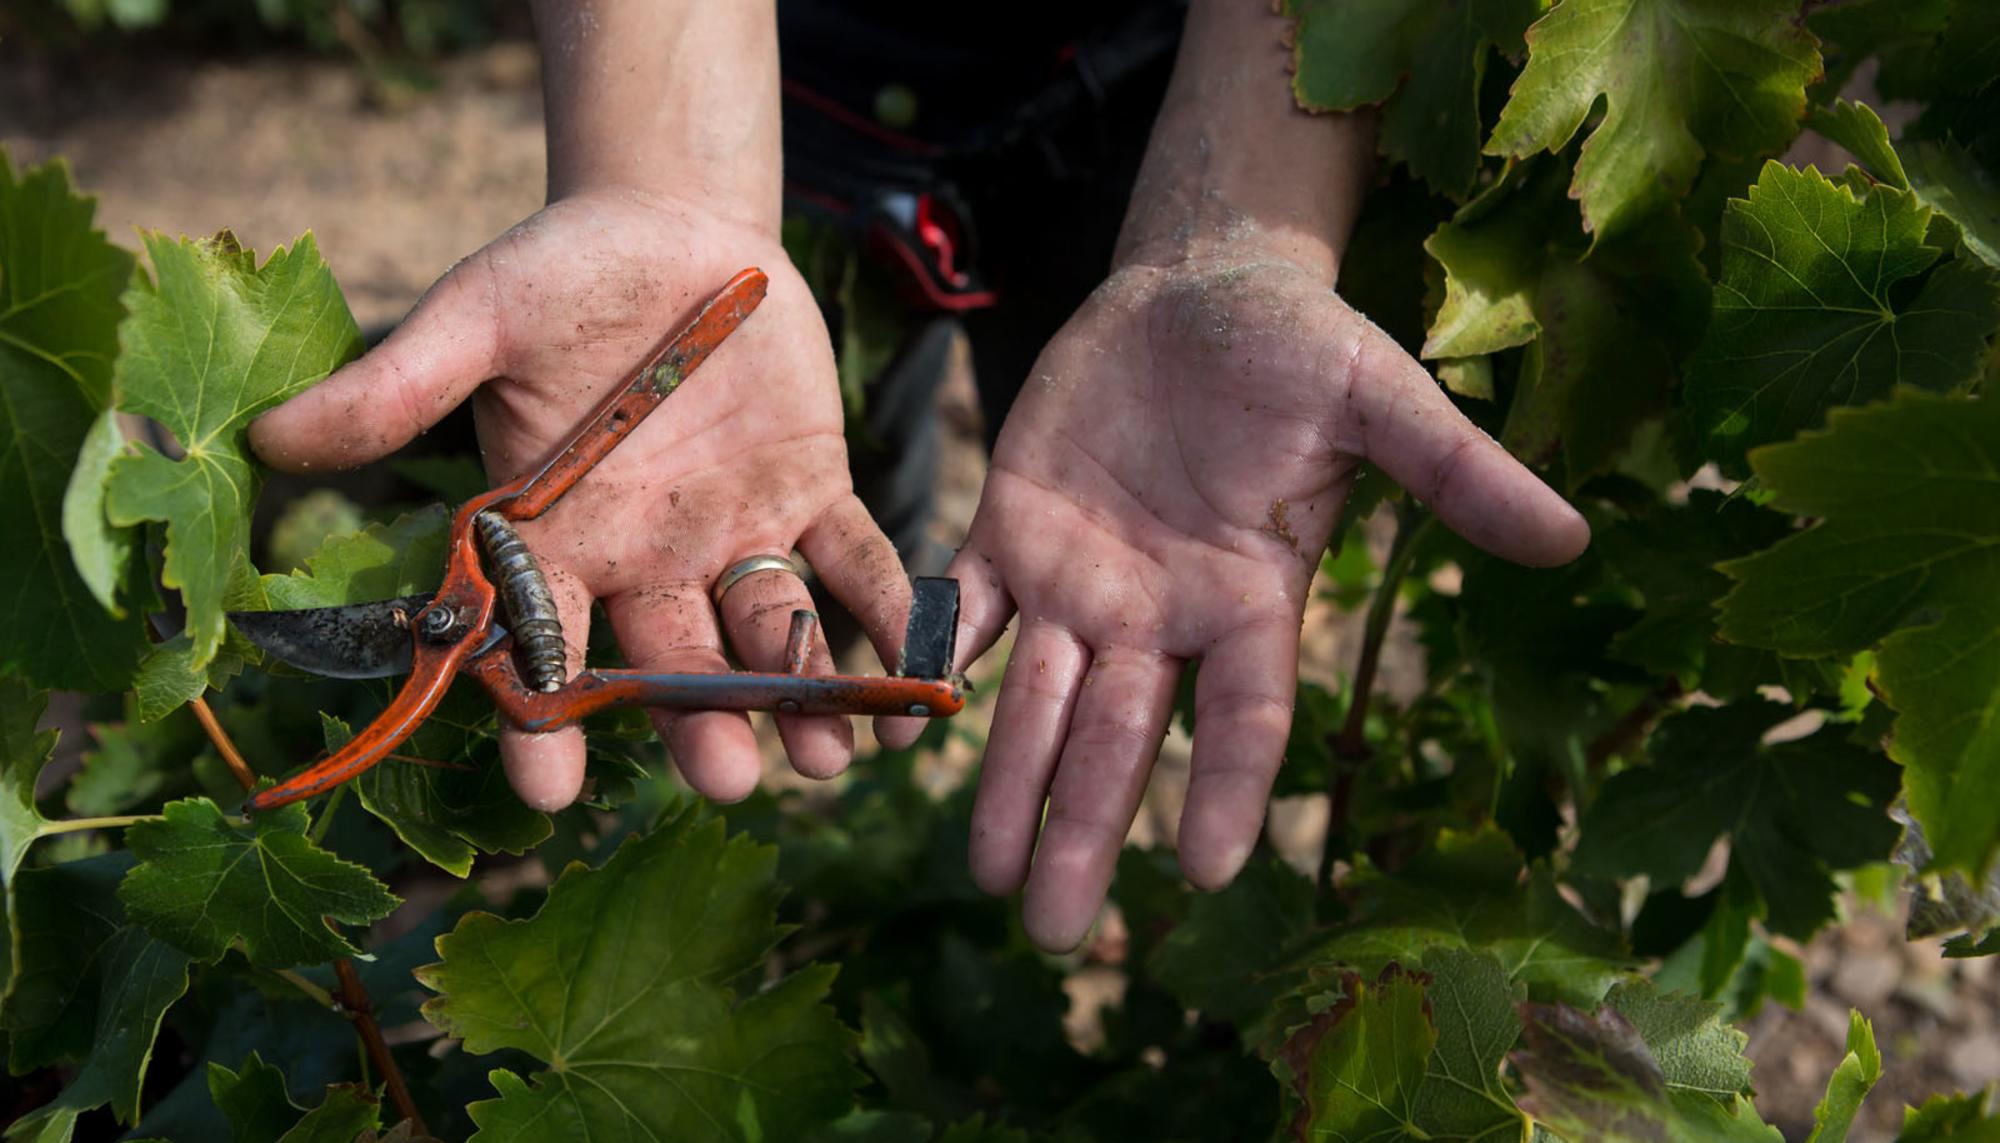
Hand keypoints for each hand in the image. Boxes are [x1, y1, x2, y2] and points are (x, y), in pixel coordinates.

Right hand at [251, 190, 912, 809]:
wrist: (669, 227)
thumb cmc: (559, 275)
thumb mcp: (479, 316)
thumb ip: (400, 385)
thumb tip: (267, 439)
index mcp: (558, 539)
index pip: (541, 648)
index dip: (541, 720)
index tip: (550, 792)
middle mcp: (648, 560)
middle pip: (672, 664)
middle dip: (699, 723)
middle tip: (729, 778)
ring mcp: (735, 532)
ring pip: (768, 633)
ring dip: (803, 695)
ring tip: (833, 759)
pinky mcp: (814, 491)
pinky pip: (857, 561)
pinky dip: (890, 609)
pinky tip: (924, 663)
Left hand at [942, 253, 1587, 950]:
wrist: (1200, 289)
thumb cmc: (1301, 347)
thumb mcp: (1382, 398)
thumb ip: (1454, 472)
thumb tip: (1571, 540)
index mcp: (1252, 599)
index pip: (1245, 717)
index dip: (1230, 790)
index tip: (1203, 872)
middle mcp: (1162, 614)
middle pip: (1124, 742)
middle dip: (1087, 830)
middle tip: (1056, 933)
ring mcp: (1083, 580)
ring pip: (1039, 702)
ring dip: (1008, 783)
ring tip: (983, 872)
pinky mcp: (1013, 530)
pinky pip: (968, 606)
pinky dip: (936, 658)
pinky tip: (904, 717)